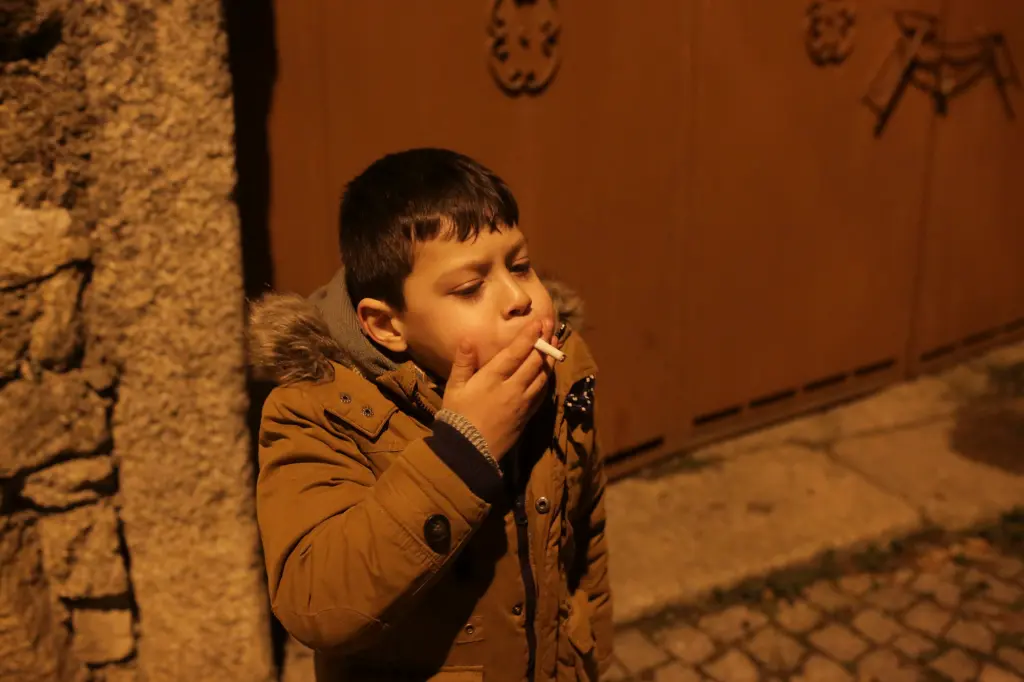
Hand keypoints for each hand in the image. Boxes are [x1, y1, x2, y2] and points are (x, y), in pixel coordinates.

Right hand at [442, 318, 559, 459]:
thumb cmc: (457, 417)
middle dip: (544, 341)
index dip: (529, 336)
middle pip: (534, 361)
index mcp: (493, 378)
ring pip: (542, 376)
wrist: (469, 452)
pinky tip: (548, 372)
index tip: (539, 322)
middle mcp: (512, 388)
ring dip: (549, 359)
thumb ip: (463, 363)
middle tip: (551, 324)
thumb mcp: (454, 388)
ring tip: (555, 344)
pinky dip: (546, 379)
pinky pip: (541, 393)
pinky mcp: (527, 415)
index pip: (516, 353)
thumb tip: (467, 339)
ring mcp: (523, 402)